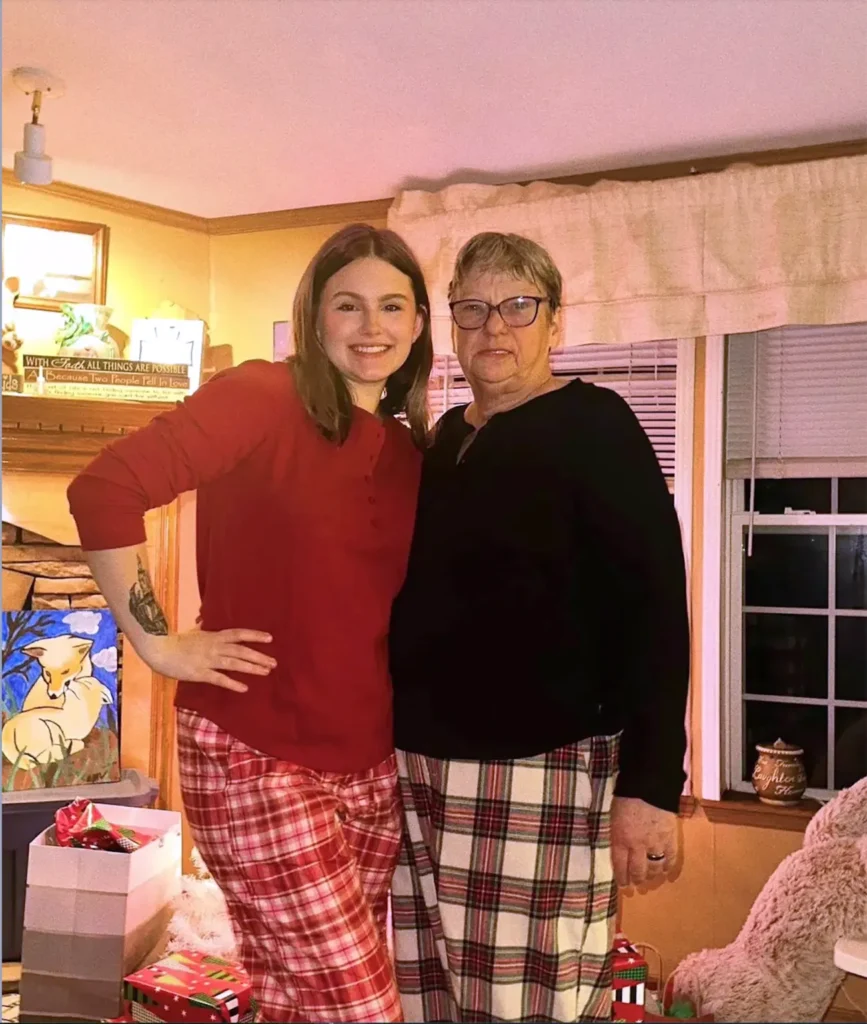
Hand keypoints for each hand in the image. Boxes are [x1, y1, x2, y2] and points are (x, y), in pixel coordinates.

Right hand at [138, 627, 274, 691]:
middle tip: (274, 663)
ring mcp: (207, 660)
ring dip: (251, 668)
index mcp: (213, 636)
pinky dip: (232, 683)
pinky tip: (244, 688)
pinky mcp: (199, 673)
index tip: (270, 638)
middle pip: (240, 650)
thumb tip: (205, 619)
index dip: (254, 635)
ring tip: (266, 672)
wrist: (158, 650)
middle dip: (258, 656)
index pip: (238, 634)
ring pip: (234, 663)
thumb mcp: (193, 632)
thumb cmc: (175, 642)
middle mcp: (213, 647)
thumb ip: (202, 628)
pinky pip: (219, 678)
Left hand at [611, 795, 677, 887]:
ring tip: (650, 877)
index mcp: (620, 839)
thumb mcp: (614, 818)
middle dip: (637, 880)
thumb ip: (617, 836)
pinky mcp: (670, 839)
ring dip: (652, 875)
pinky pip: (670, 859)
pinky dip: (668, 868)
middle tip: (637, 883)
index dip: (622, 878)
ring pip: (654, 868)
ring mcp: (655, 843)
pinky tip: (666, 871)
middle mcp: (637, 845)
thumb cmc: (626, 798)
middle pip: (638, 871)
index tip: (623, 886)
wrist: (649, 785)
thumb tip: (621, 851)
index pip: (620, 866)